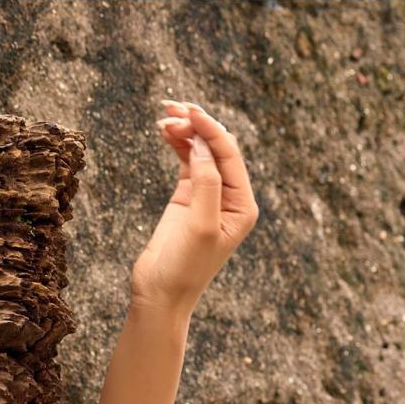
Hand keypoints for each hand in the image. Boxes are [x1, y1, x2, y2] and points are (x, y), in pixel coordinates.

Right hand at [131, 100, 259, 314]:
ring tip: (162, 119)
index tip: (187, 111)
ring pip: (200, 150)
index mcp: (243, 206)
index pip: (230, 155)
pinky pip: (186, 160)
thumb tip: (202, 147)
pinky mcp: (187, 196)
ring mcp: (208, 195)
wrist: (161, 292)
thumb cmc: (185, 266)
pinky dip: (176, 143)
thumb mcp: (201, 226)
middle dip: (196, 124)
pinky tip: (163, 132)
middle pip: (217, 147)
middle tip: (169, 110)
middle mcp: (230, 198)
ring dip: (184, 130)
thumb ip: (206, 184)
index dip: (210, 129)